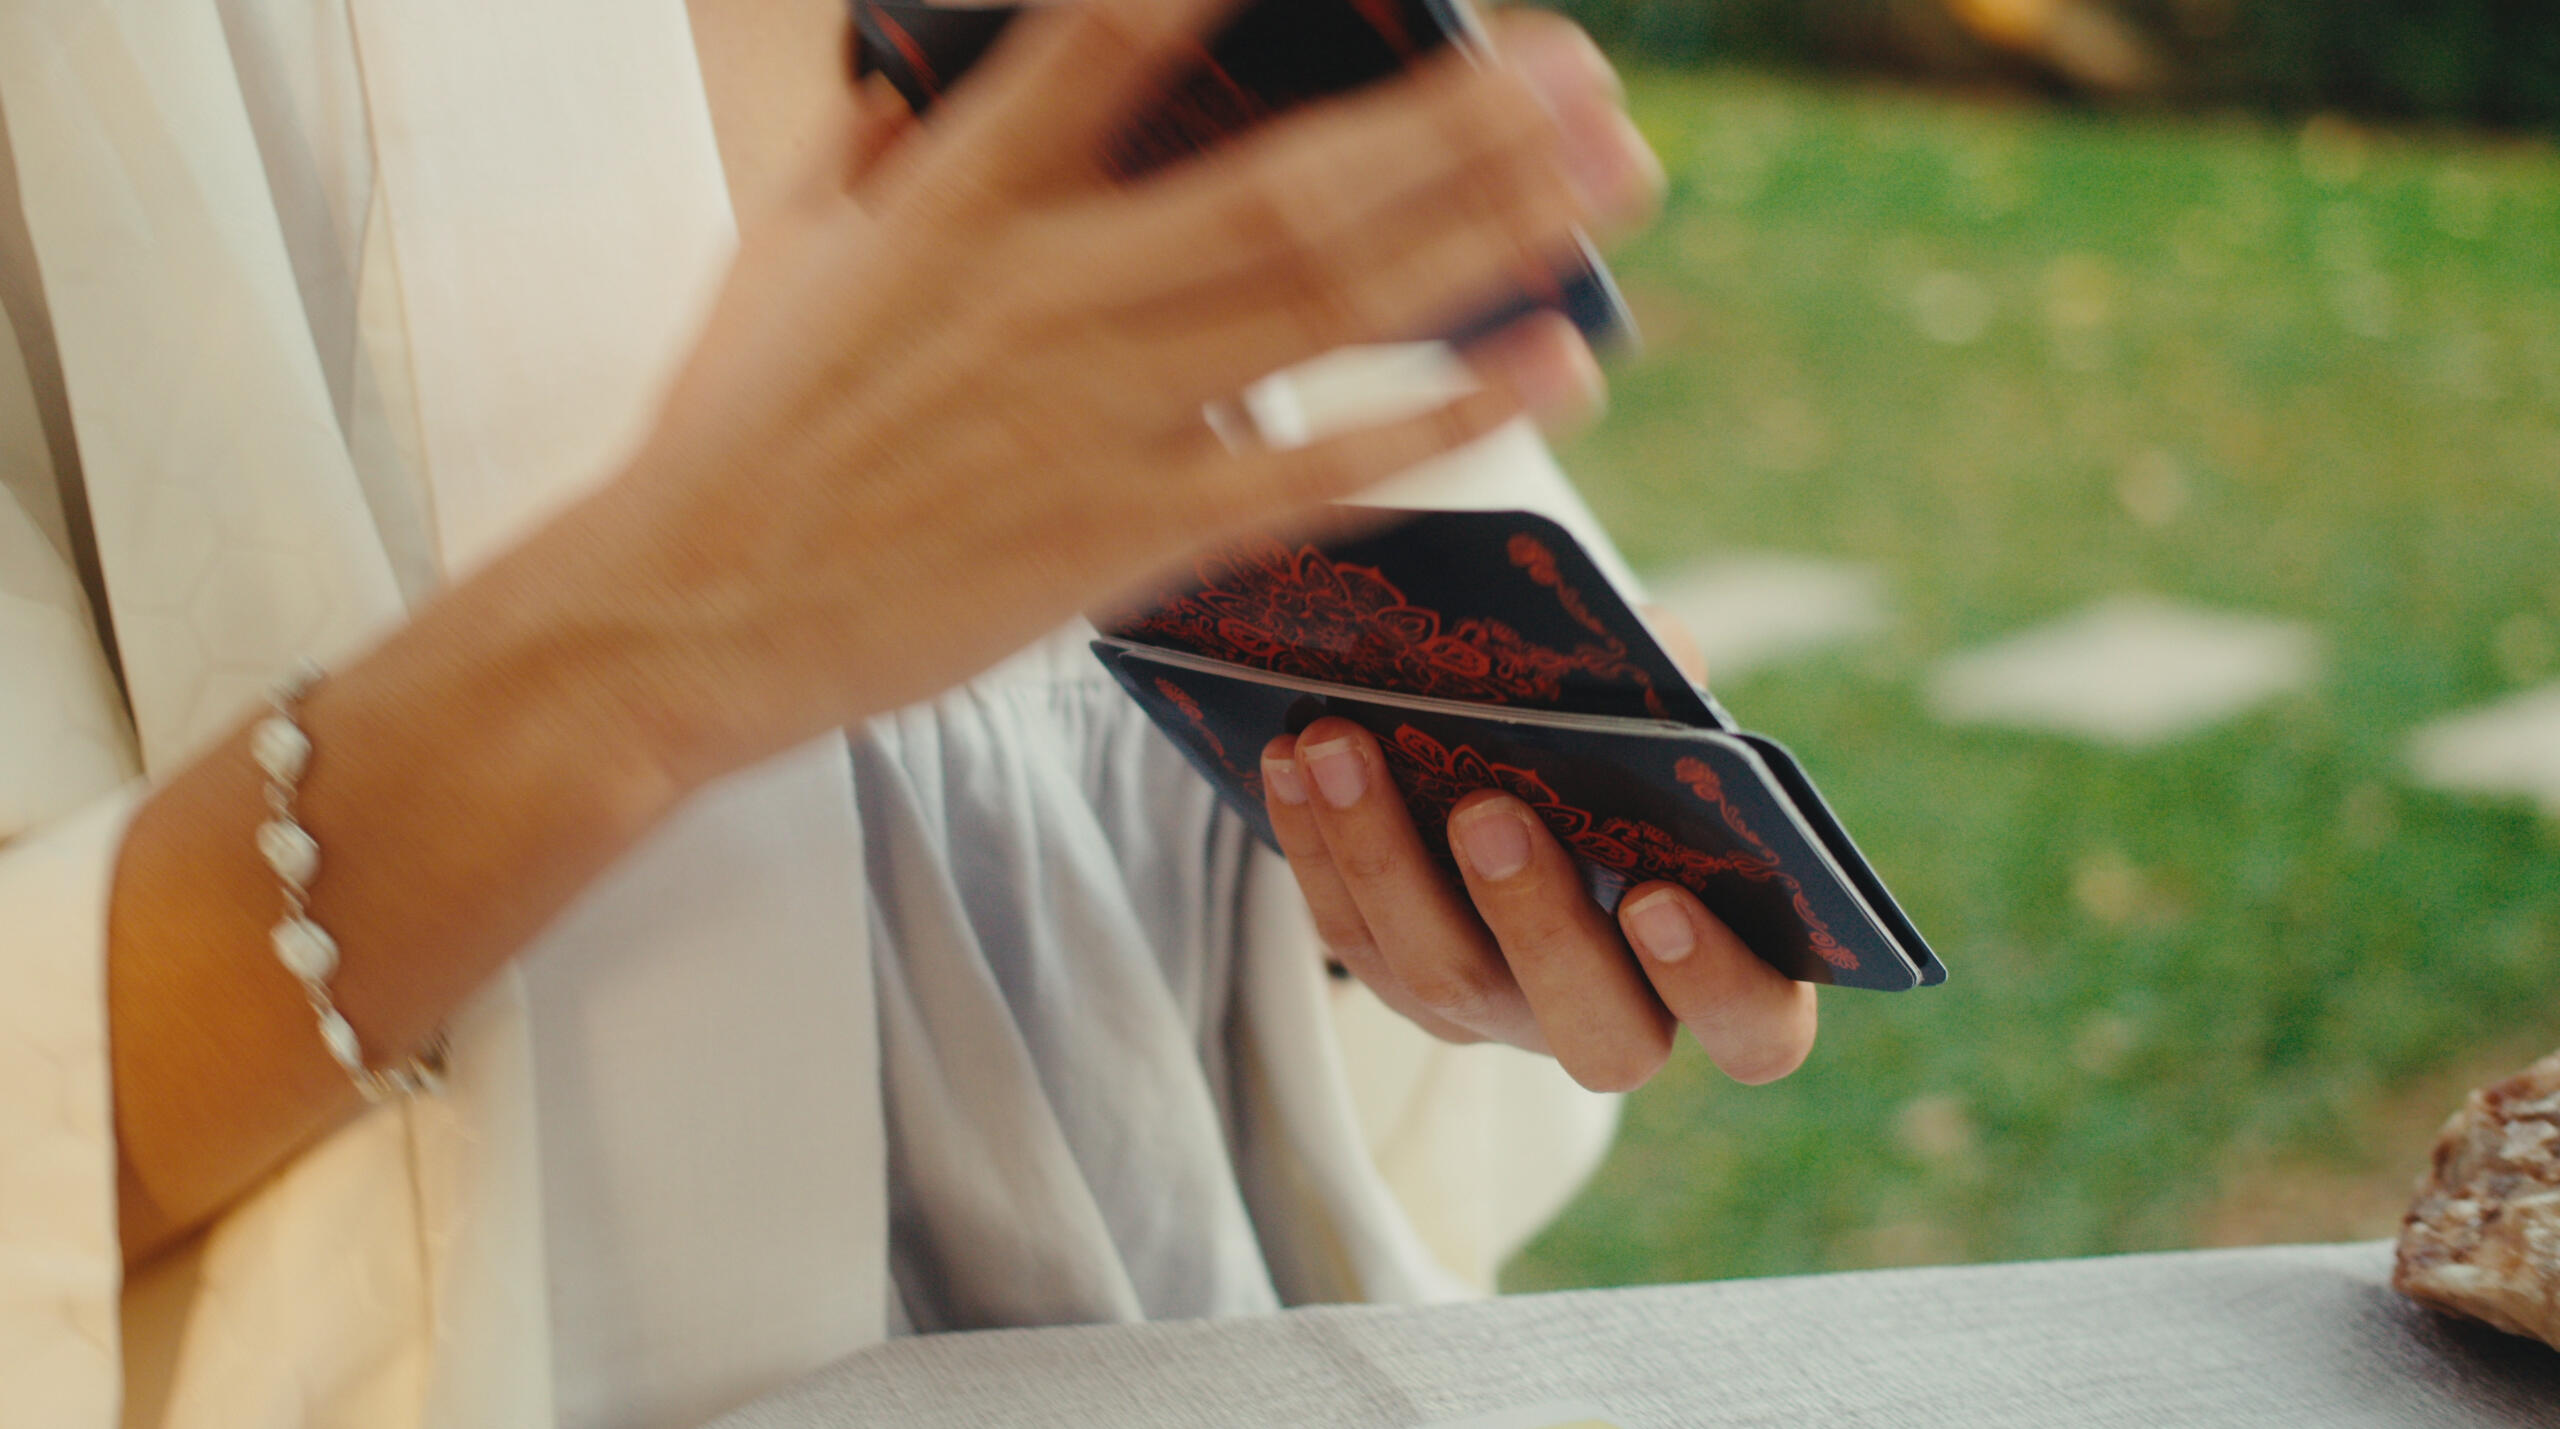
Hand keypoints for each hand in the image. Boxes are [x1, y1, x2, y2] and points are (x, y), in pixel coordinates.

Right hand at [559, 0, 1662, 791]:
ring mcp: (1094, 410)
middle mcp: (1047, 282)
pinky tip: (1550, 373)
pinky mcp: (1121, 535)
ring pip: (1325, 299)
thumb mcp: (789, 243)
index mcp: (961, 190)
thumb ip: (874, 141)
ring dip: (1487, 234)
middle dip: (1458, 117)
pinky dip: (1437, 419)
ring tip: (1612, 181)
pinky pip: (1310, 470)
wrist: (682, 610)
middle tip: (1589, 71)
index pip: (1113, 28)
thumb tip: (915, 71)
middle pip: (1294, 172)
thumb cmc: (737, 429)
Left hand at [1258, 609, 1817, 1090]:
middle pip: (1591, 1030)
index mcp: (1730, 971)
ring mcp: (1503, 1017)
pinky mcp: (1404, 988)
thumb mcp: (1667, 716)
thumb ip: (1677, 689)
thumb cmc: (1639, 754)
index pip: (1755, 1028)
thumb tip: (1651, 643)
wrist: (1535, 771)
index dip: (1714, 980)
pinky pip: (1353, 940)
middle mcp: (1617, 1022)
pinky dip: (1319, 842)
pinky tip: (1292, 756)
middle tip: (1488, 811)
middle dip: (1534, 917)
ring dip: (1387, 856)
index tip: (1662, 895)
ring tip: (1342, 743)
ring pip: (1443, 978)